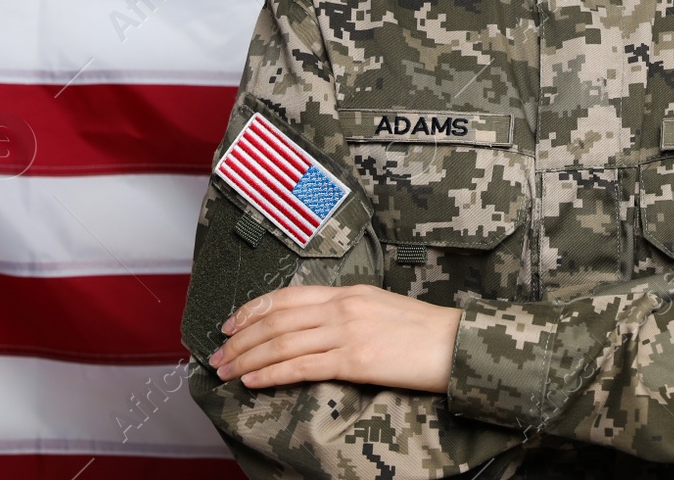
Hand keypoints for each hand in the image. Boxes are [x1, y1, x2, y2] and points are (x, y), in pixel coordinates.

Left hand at [207, 284, 461, 392]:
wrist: (456, 343)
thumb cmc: (424, 331)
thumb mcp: (381, 307)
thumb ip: (347, 312)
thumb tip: (317, 326)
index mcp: (348, 292)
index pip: (288, 296)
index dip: (252, 309)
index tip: (230, 324)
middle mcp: (342, 307)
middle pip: (277, 319)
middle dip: (241, 338)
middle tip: (217, 354)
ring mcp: (347, 332)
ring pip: (282, 343)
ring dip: (248, 358)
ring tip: (226, 371)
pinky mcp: (354, 360)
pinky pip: (302, 366)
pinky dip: (272, 374)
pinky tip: (253, 381)